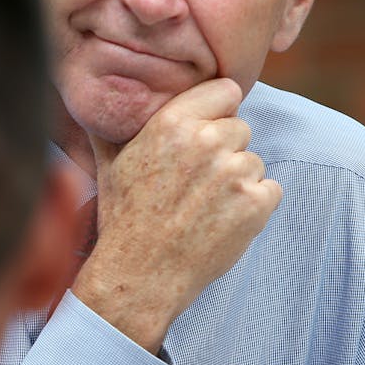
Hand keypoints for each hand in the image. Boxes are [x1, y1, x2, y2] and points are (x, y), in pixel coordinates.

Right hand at [72, 77, 279, 353]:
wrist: (141, 274)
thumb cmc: (123, 218)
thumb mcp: (110, 165)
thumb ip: (110, 128)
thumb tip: (93, 106)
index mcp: (171, 123)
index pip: (225, 90)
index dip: (216, 111)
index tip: (205, 132)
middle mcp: (206, 141)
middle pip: (240, 127)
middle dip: (224, 150)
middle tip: (196, 182)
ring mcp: (234, 172)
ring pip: (253, 161)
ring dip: (237, 181)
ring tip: (205, 206)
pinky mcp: (256, 203)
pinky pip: (271, 190)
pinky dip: (254, 206)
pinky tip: (222, 221)